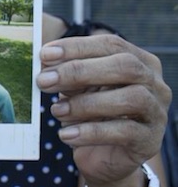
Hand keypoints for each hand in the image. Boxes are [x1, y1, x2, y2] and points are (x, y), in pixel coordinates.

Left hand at [37, 35, 171, 186]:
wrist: (105, 155)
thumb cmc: (91, 112)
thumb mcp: (79, 88)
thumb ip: (68, 75)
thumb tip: (46, 65)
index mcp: (138, 60)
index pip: (111, 44)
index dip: (77, 47)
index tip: (45, 54)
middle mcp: (154, 82)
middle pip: (125, 66)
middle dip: (79, 71)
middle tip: (44, 80)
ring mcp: (156, 111)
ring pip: (130, 98)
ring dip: (86, 103)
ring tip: (56, 110)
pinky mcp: (150, 140)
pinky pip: (125, 132)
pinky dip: (91, 132)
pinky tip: (67, 135)